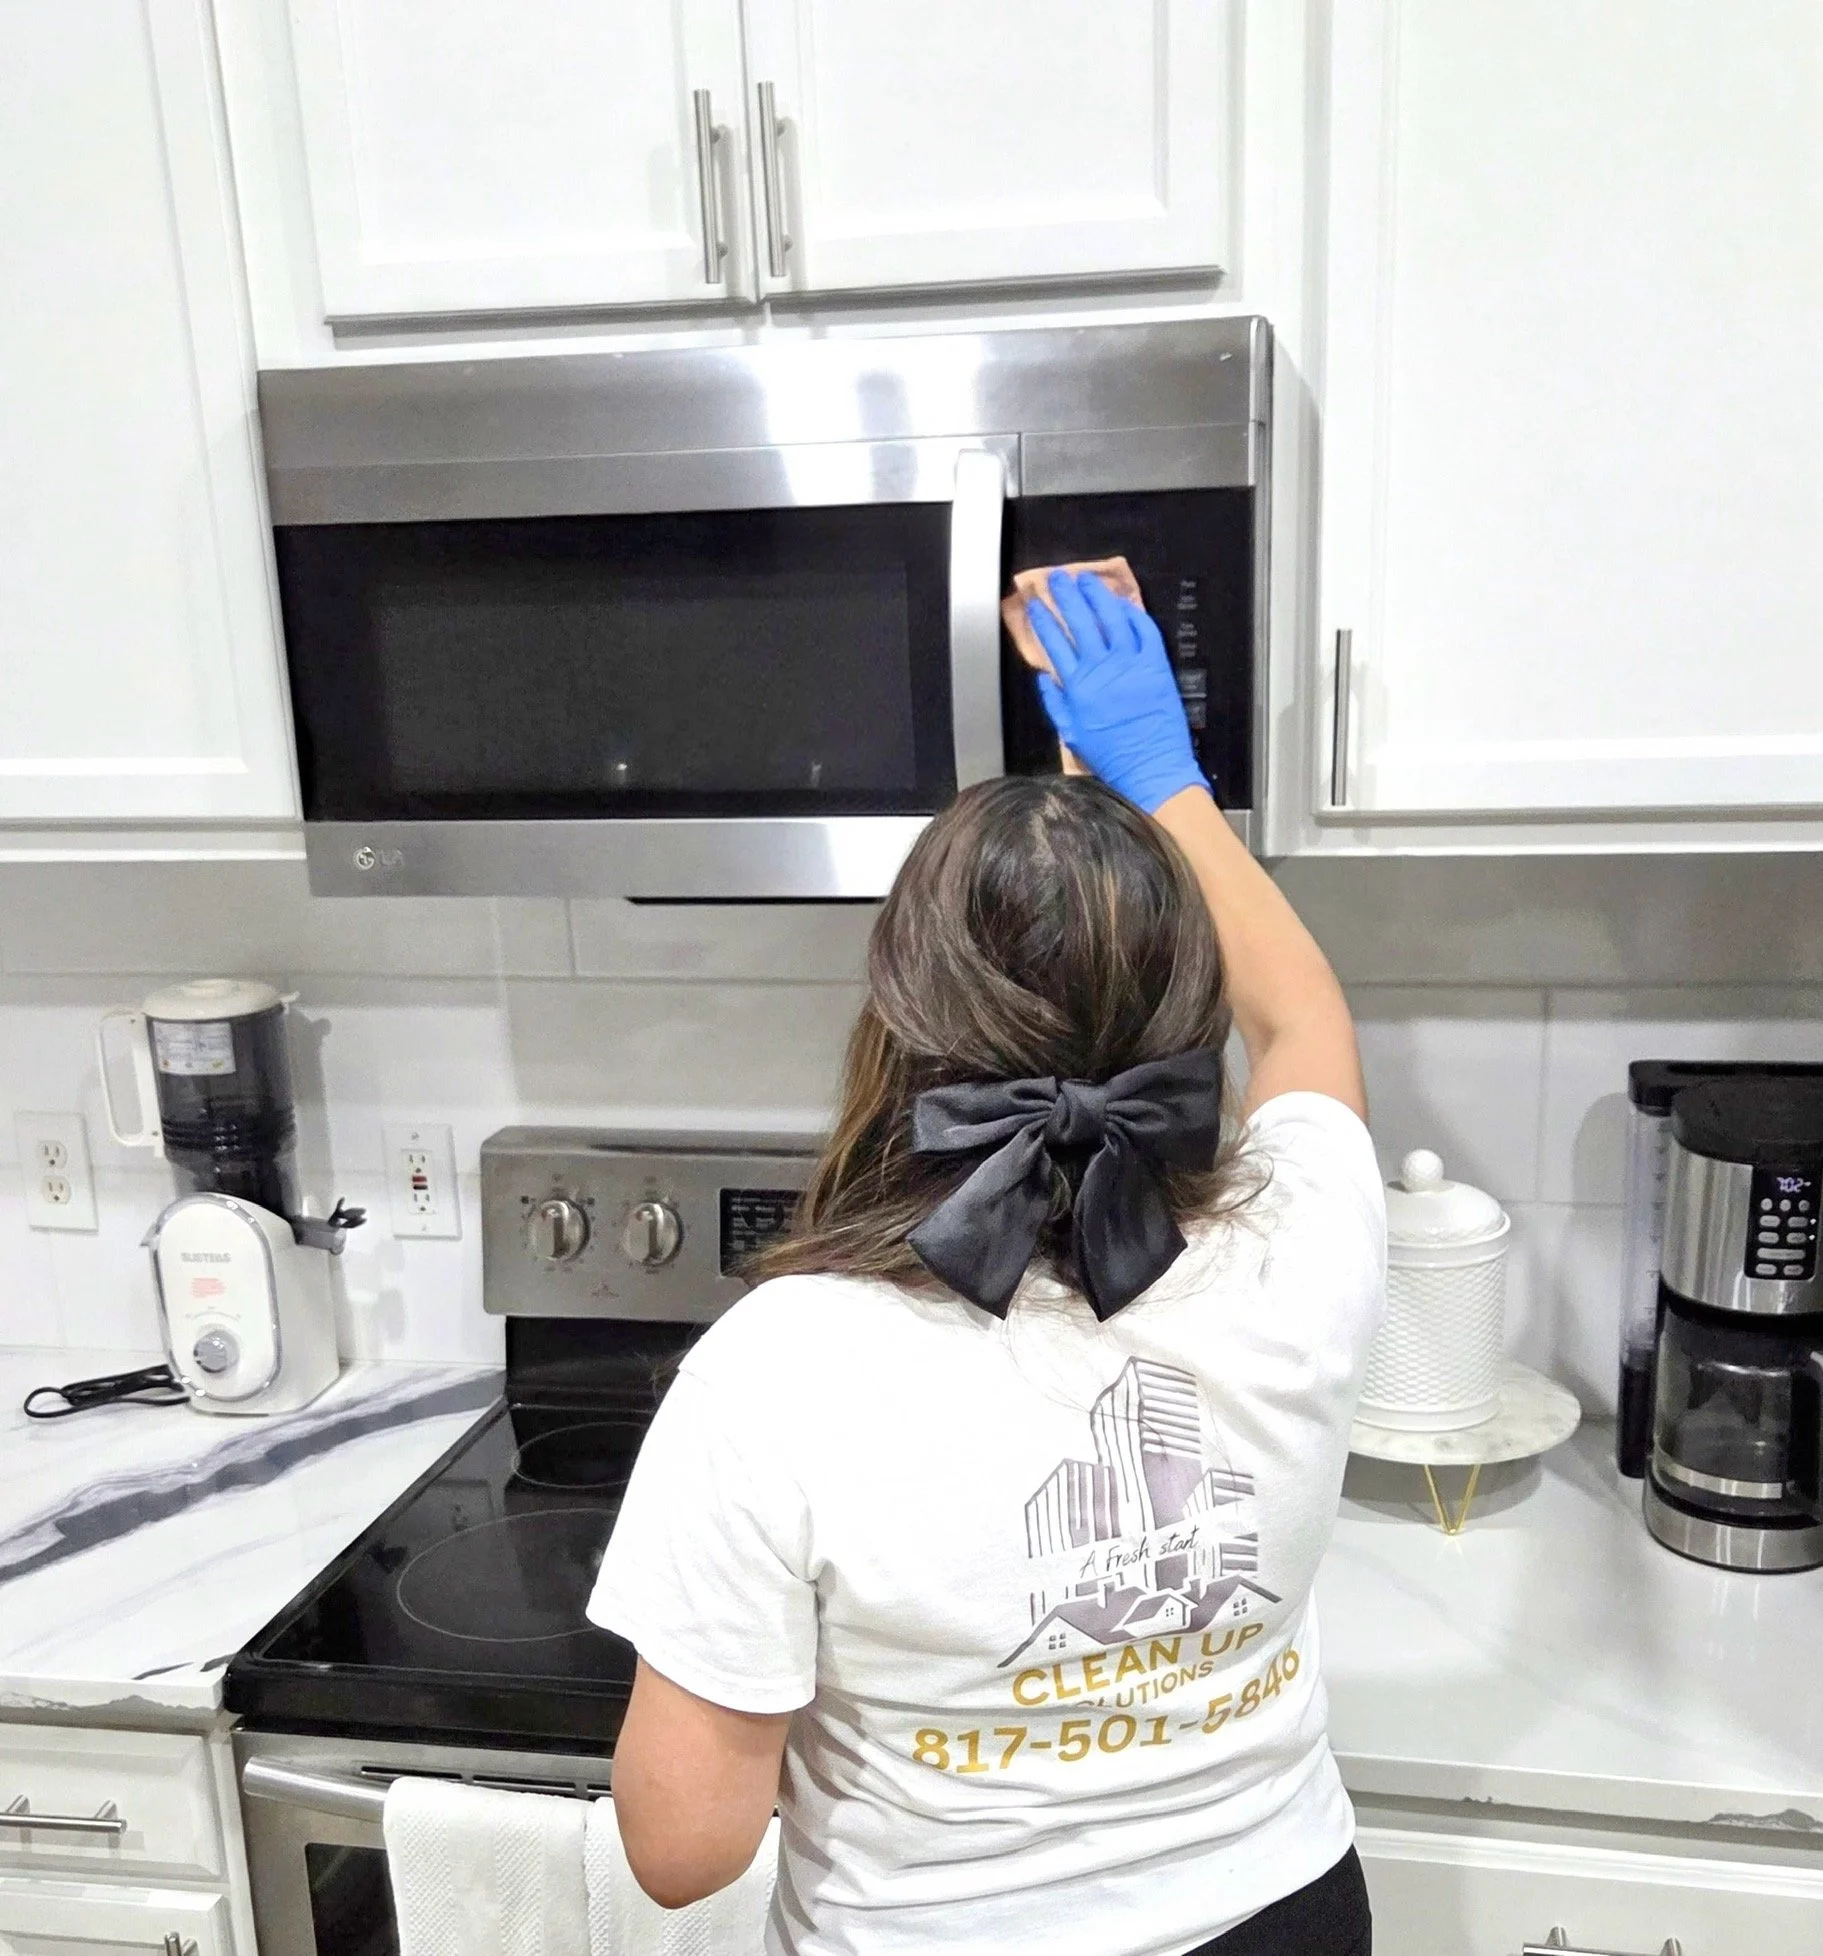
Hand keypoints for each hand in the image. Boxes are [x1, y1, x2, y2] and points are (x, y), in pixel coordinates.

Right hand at [1024, 570, 1206, 812]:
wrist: (1151, 767)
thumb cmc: (1111, 756)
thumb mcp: (1071, 734)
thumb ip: (1055, 703)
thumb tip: (1044, 678)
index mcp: (1078, 685)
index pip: (1054, 642)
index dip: (1042, 620)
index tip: (1035, 605)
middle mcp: (1102, 668)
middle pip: (1081, 621)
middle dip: (1066, 596)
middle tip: (1057, 578)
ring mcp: (1132, 663)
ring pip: (1112, 618)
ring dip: (1098, 595)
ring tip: (1087, 580)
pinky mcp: (1156, 664)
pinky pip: (1145, 629)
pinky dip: (1133, 612)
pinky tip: (1122, 602)